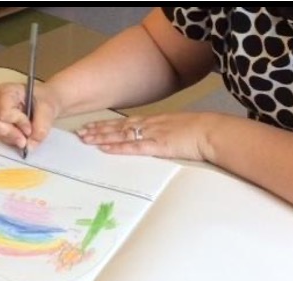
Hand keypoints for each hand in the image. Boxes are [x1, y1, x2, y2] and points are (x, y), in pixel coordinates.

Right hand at [0, 82, 58, 150]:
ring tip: (26, 137)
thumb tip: (30, 145)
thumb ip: (41, 127)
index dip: (17, 122)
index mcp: (6, 91)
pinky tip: (22, 136)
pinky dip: (11, 140)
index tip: (30, 128)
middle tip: (25, 141)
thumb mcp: (48, 109)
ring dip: (12, 138)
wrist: (44, 102)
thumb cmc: (43, 99)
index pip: (4, 111)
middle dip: (11, 134)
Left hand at [75, 112, 215, 160]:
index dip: (106, 125)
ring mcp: (152, 134)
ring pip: (121, 135)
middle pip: (118, 127)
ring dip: (102, 137)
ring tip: (85, 139)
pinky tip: (104, 148)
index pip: (125, 122)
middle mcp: (149, 125)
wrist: (213, 131)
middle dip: (98, 130)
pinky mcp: (158, 145)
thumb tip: (157, 139)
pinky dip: (118, 147)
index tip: (91, 126)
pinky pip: (134, 147)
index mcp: (155, 121)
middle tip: (80, 132)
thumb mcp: (178, 128)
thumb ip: (164, 132)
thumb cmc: (201, 131)